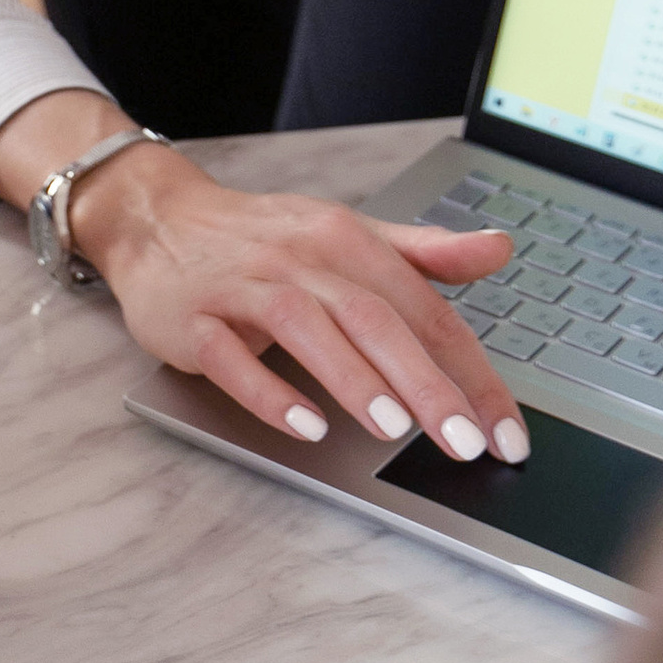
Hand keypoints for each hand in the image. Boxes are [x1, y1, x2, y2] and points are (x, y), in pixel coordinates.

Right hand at [71, 140, 524, 463]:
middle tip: (466, 442)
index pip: (424, 309)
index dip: (471, 371)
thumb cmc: (260, 240)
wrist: (157, 220)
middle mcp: (299, 260)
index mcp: (346, 241)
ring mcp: (242, 287)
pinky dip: (267, 390)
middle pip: (373, 318)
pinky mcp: (192, 318)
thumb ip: (423, 252)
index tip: (505, 431)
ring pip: (306, 330)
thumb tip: (498, 249)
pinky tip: (304, 424)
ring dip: (353, 379)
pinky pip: (229, 355)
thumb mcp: (347, 234)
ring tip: (394, 431)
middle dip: (425, 384)